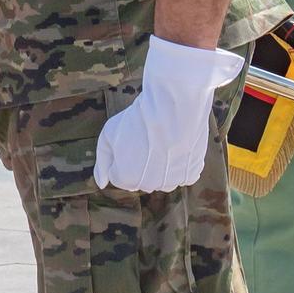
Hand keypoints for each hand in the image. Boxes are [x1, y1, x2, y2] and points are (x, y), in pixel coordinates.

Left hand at [92, 37, 244, 192]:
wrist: (173, 106)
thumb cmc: (137, 119)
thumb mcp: (108, 136)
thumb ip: (102, 162)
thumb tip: (102, 183)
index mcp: (126, 179)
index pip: (117, 174)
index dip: (120, 154)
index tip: (127, 138)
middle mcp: (150, 186)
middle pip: (139, 177)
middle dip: (139, 161)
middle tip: (145, 138)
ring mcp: (173, 182)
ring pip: (161, 176)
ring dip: (159, 163)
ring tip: (161, 140)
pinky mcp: (192, 174)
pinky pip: (180, 172)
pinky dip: (178, 161)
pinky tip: (176, 144)